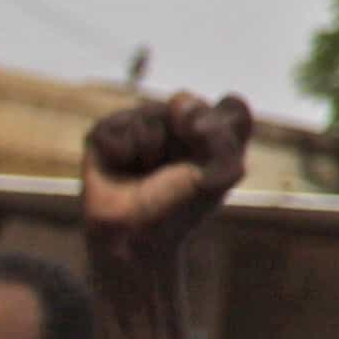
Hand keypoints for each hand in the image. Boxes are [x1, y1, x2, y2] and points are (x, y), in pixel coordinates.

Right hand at [83, 92, 253, 254]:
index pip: (232, 108)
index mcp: (212, 130)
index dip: (220, 131)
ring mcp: (141, 123)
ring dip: (150, 149)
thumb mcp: (219, 175)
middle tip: (174, 172)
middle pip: (188, 104)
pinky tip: (121, 167)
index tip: (211, 159)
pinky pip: (116, 125)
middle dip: (184, 140)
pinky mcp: (106, 132)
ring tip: (145, 171)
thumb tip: (182, 103)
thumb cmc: (179, 207)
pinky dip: (120, 150)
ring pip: (150, 114)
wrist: (133, 235)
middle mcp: (178, 121)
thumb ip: (222, 136)